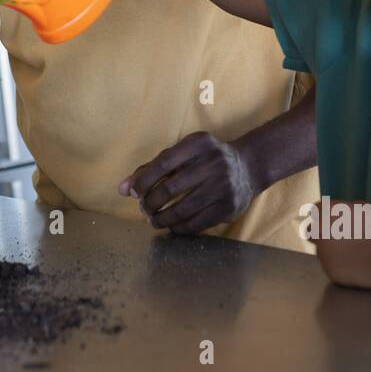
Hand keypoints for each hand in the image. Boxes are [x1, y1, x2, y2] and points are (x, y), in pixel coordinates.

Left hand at [118, 131, 257, 234]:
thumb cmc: (204, 160)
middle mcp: (213, 163)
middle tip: (144, 208)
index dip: (143, 180)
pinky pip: (197, 223)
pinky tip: (171, 225)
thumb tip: (122, 189)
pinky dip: (178, 227)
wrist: (248, 167)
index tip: (132, 192)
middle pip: (171, 188)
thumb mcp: (183, 154)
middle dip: (151, 202)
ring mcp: (223, 186)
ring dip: (162, 219)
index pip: (163, 163)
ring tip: (153, 219)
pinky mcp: (229, 207)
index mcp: (198, 144)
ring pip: (182, 210)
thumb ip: (152, 168)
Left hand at [309, 203, 370, 290]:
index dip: (323, 214)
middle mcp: (319, 234)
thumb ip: (344, 210)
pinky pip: (332, 266)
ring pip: (322, 251)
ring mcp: (323, 256)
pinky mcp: (331, 273)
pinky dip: (340, 265)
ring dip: (331, 250)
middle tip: (339, 235)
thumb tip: (339, 215)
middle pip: (312, 231)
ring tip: (354, 252)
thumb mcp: (362, 207)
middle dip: (321, 232)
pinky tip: (357, 264)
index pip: (315, 210)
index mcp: (326, 213)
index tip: (331, 218)